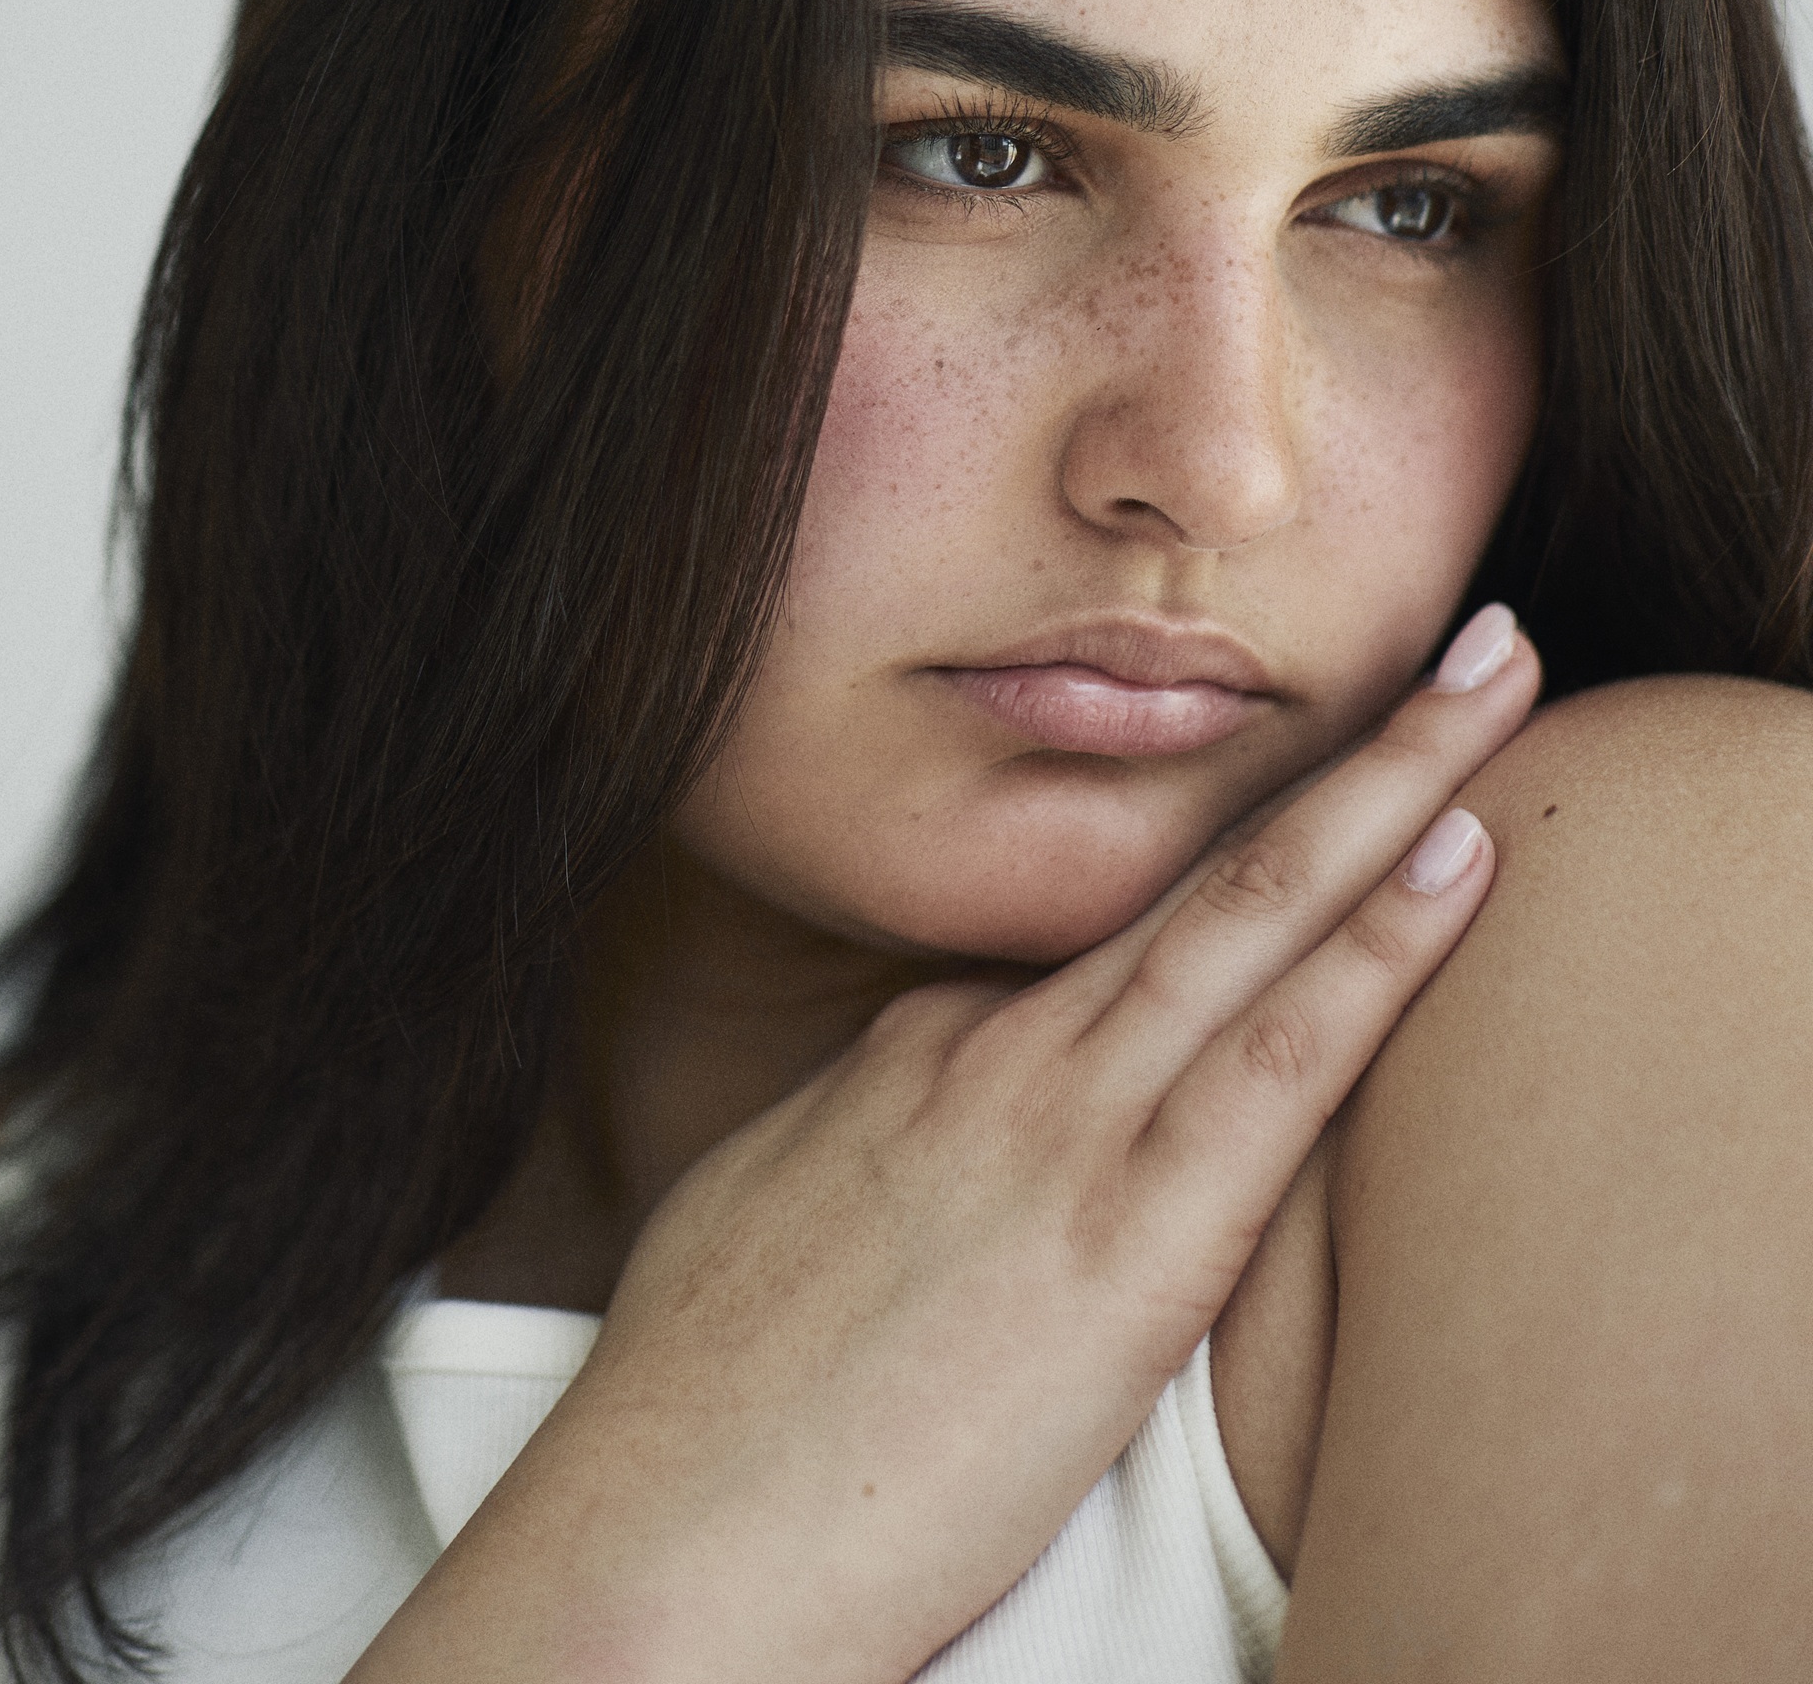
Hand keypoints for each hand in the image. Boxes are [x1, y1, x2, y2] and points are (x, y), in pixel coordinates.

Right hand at [352, 604, 1538, 1683]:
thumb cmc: (698, 1405)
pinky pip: (1285, 1062)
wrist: (668, 1528)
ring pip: (1264, 915)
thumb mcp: (769, 1215)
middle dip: (1359, 748)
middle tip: (1479, 640)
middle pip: (1211, 870)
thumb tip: (909, 1132)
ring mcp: (1065, 1128)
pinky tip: (1462, 861)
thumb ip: (869, 1148)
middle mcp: (1001, 1051)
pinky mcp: (1127, 1242)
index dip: (1238, 872)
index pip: (1102, 947)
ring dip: (1400, 789)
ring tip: (1500, 685)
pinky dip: (1383, 948)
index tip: (1342, 810)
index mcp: (919, 1049)